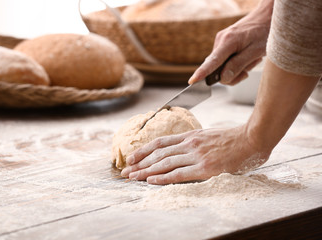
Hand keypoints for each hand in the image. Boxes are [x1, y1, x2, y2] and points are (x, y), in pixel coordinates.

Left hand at [121, 125, 270, 184]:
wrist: (253, 138)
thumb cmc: (234, 138)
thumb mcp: (210, 134)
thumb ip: (195, 141)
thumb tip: (184, 148)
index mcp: (190, 136)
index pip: (160, 143)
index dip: (144, 150)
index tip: (132, 157)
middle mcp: (190, 144)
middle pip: (158, 154)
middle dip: (140, 163)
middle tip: (125, 172)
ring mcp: (197, 155)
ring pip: (165, 163)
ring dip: (146, 171)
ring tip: (132, 178)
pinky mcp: (205, 168)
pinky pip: (179, 173)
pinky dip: (163, 177)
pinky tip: (151, 181)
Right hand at [189, 0, 272, 85]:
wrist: (267, 16)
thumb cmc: (264, 31)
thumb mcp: (256, 51)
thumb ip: (238, 65)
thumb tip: (223, 78)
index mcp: (228, 42)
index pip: (212, 62)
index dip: (202, 73)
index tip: (192, 81)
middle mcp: (220, 41)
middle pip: (218, 69)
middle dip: (233, 74)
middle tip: (248, 68)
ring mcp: (220, 42)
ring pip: (222, 67)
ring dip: (237, 68)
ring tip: (250, 59)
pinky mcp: (223, 44)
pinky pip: (225, 62)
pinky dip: (236, 64)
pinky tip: (246, 57)